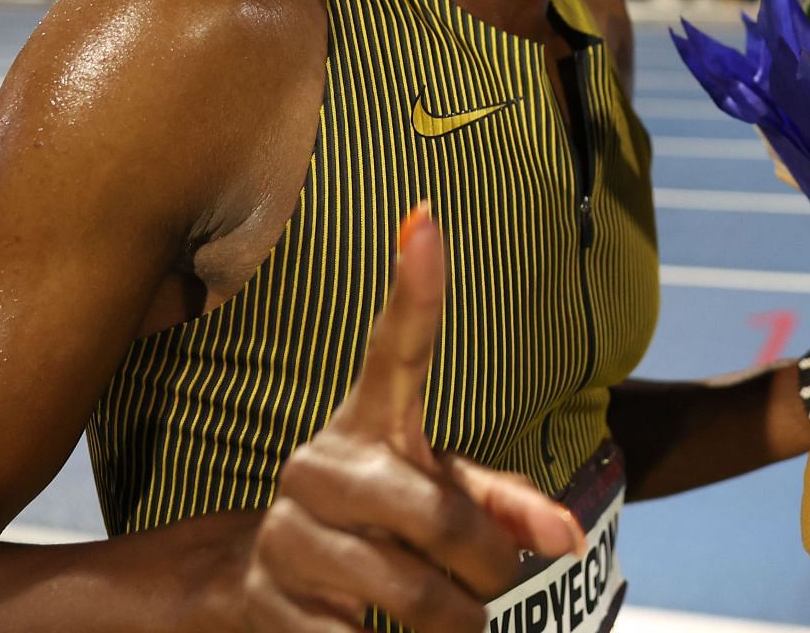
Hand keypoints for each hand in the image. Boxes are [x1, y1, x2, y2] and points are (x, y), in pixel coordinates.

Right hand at [241, 205, 585, 631]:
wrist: (243, 590)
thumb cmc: (374, 529)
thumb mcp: (436, 501)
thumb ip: (502, 506)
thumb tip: (566, 538)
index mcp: (369, 424)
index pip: (396, 347)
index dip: (416, 287)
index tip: (427, 217)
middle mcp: (321, 463)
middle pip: (442, 519)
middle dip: (488, 569)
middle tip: (494, 584)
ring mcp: (289, 530)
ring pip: (413, 594)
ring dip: (454, 624)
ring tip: (452, 621)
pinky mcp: (268, 599)